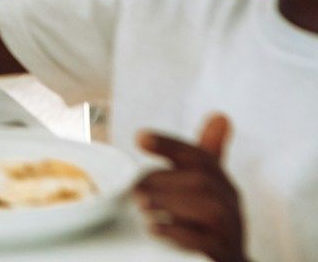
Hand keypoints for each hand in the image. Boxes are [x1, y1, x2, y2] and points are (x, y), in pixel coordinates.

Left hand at [135, 114, 248, 261]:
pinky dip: (179, 233)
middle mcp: (230, 203)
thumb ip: (203, 156)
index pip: (200, 156)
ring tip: (140, 203)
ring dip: (170, 202)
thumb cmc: (211, 221)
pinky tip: (154, 228)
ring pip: (208, 209)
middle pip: (201, 181)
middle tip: (133, 186)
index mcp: (221, 183)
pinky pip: (207, 242)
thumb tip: (220, 116)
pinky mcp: (224, 253)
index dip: (170, 145)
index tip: (139, 137)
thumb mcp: (207, 186)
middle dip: (164, 179)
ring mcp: (230, 229)